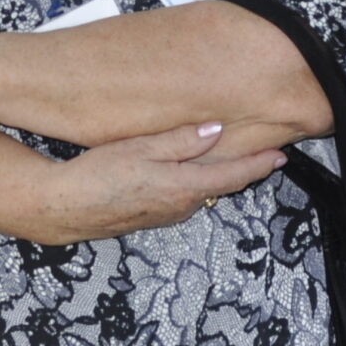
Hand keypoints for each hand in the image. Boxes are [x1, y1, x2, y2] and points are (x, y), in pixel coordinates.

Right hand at [24, 122, 286, 245]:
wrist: (64, 208)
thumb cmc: (98, 174)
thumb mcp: (141, 149)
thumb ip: (181, 141)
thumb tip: (217, 130)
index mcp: (184, 188)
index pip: (233, 176)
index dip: (259, 164)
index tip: (281, 155)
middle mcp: (181, 206)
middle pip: (221, 185)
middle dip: (243, 168)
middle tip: (263, 150)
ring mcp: (166, 214)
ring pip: (202, 191)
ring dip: (218, 175)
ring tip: (231, 156)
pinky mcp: (151, 216)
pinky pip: (183, 196)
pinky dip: (195, 182)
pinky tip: (189, 170)